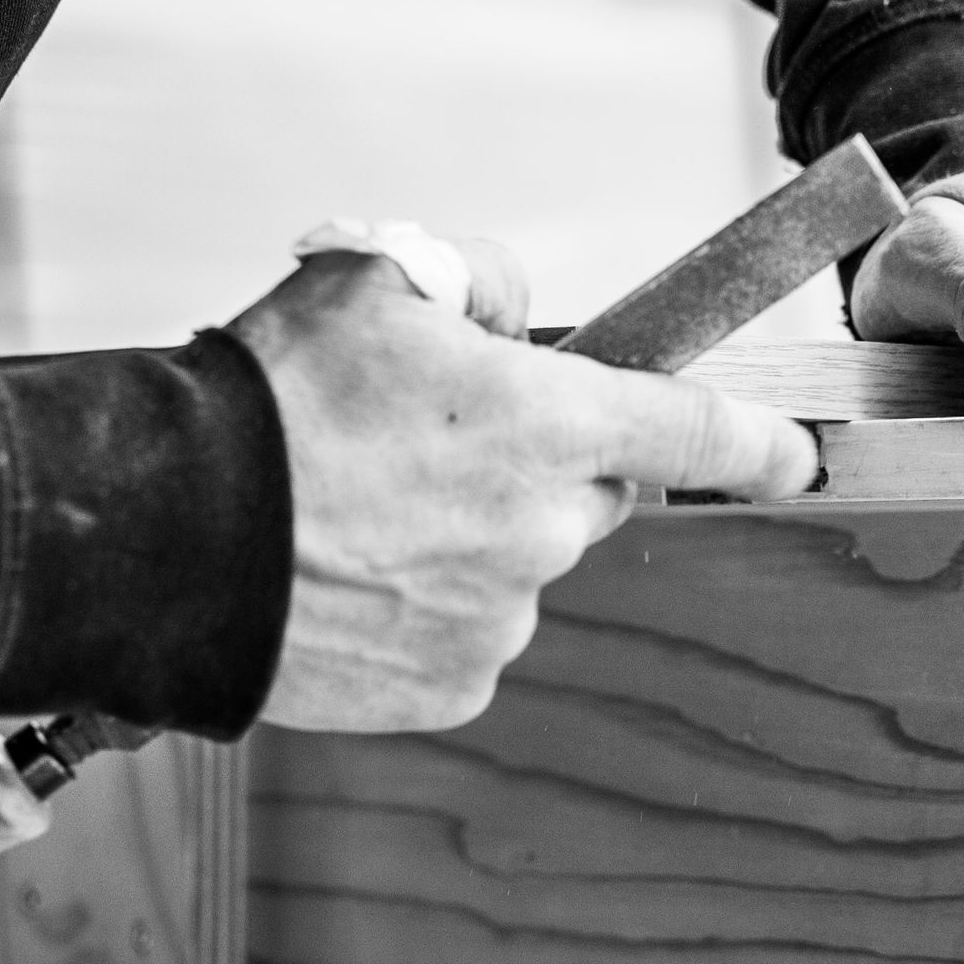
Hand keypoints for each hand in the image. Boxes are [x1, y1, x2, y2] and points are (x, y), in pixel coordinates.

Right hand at [230, 240, 817, 732]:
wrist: (166, 538)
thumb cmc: (268, 401)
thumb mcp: (376, 275)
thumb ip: (482, 279)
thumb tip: (520, 319)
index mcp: (550, 426)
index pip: (697, 433)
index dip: (760, 444)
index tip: (797, 458)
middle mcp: (544, 533)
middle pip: (584, 495)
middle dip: (530, 467)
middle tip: (424, 445)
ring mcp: (499, 622)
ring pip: (515, 567)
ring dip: (465, 540)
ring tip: (357, 512)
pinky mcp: (448, 688)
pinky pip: (462, 635)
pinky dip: (420, 607)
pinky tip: (347, 574)